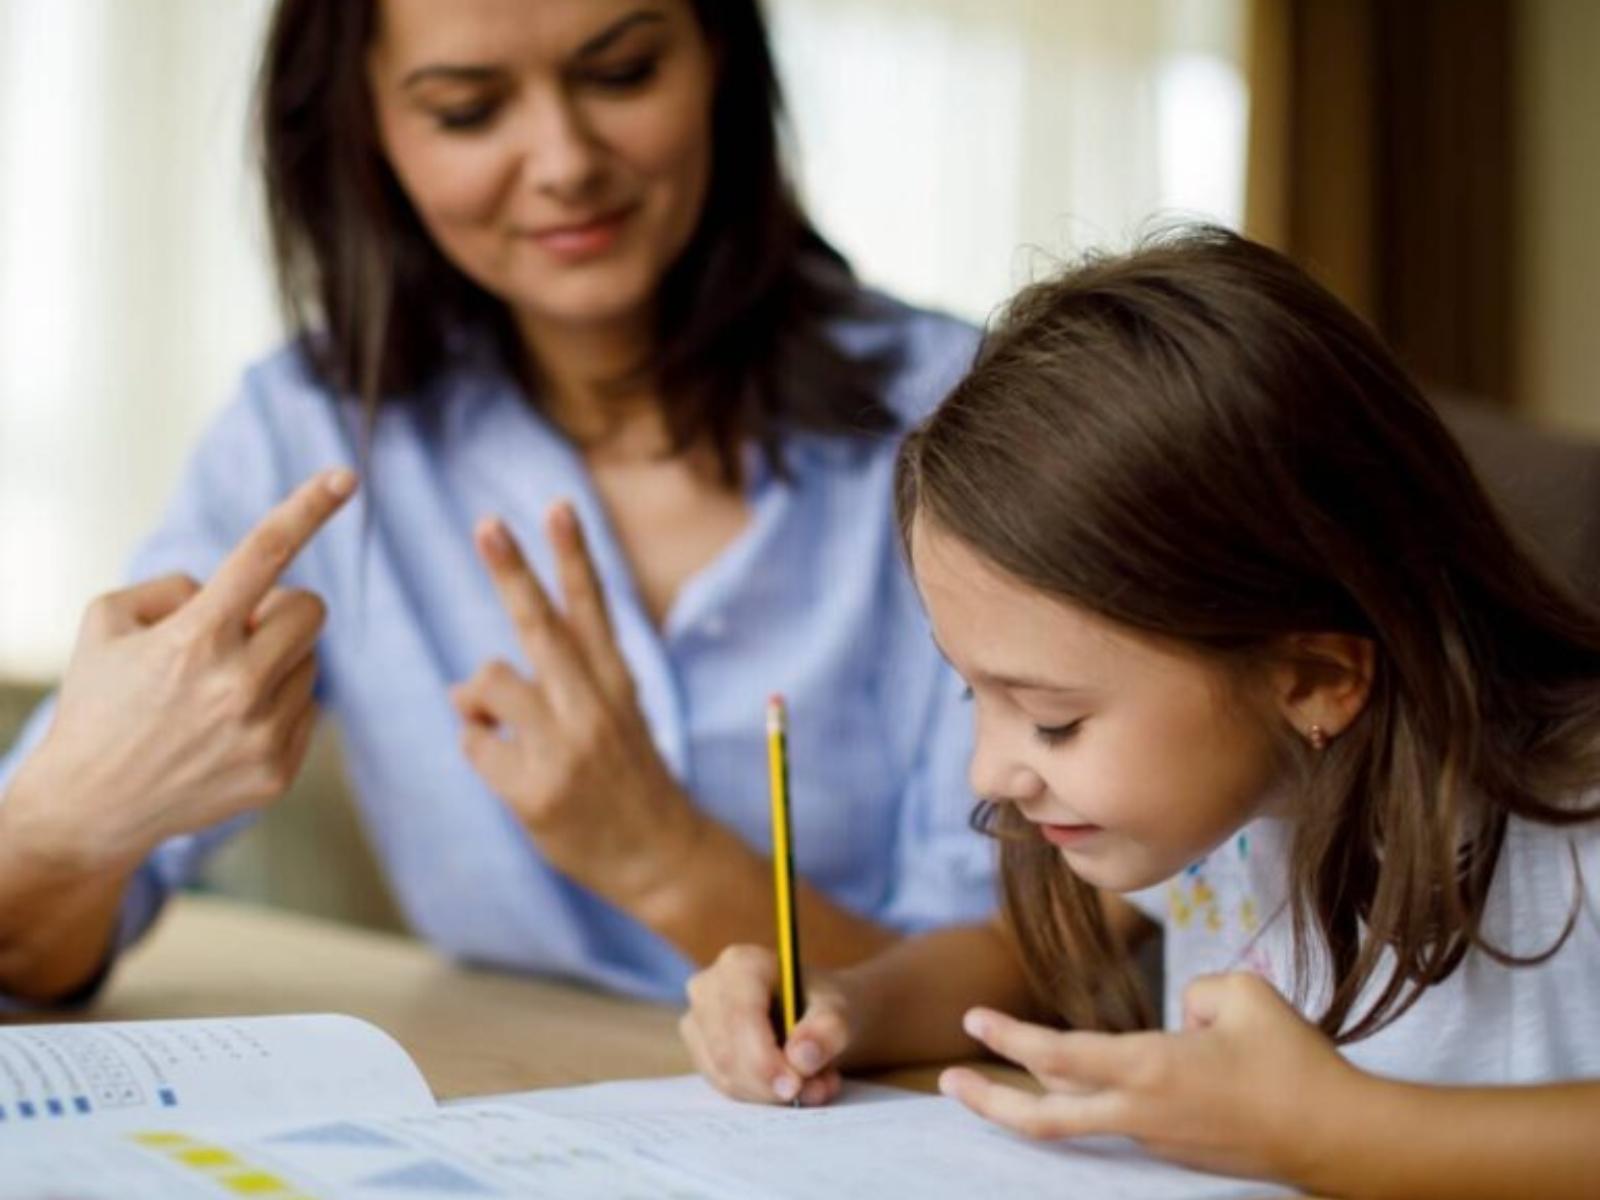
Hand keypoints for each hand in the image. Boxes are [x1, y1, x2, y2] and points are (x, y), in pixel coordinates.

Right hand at [1, 470, 355, 875]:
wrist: (89, 808)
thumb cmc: (98, 703)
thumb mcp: (107, 622)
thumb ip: (175, 588)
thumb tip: (233, 591)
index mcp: (194, 638)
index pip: (264, 554)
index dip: (308, 508)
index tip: (344, 476)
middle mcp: (236, 685)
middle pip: (310, 610)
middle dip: (281, 610)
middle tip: (239, 632)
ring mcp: (262, 733)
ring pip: (310, 661)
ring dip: (275, 662)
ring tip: (216, 693)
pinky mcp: (279, 771)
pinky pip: (307, 708)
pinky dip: (277, 706)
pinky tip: (226, 729)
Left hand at [451, 502, 704, 908]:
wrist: (661, 858)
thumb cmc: (627, 781)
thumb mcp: (613, 718)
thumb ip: (553, 688)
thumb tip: (463, 688)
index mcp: (616, 683)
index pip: (592, 608)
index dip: (573, 555)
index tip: (558, 505)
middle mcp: (593, 708)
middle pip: (541, 627)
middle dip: (512, 572)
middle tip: (487, 525)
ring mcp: (565, 749)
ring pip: (487, 682)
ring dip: (476, 697)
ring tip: (496, 723)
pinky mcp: (534, 791)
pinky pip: (473, 745)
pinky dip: (480, 750)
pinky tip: (508, 772)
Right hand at [681, 944, 853, 1106]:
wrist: (815, 1013)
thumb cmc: (822, 1004)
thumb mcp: (840, 1012)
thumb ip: (827, 1031)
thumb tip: (801, 1057)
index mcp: (741, 963)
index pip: (740, 1016)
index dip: (763, 1058)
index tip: (794, 1087)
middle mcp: (708, 987)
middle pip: (727, 1052)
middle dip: (769, 1083)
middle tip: (812, 1092)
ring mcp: (697, 1020)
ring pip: (724, 1075)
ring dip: (769, 1094)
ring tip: (815, 1085)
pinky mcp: (700, 1051)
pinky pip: (724, 1086)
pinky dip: (760, 1097)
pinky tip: (792, 1086)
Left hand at [940, 972, 1367, 1184]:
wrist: (1337, 1137)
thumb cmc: (1292, 1060)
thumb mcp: (1241, 994)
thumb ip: (1195, 992)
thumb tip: (1179, 1018)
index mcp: (1148, 1069)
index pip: (1058, 1054)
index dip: (1009, 1038)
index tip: (971, 1019)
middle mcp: (1141, 1112)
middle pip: (1045, 1117)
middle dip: (990, 1102)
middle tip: (946, 1083)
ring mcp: (1157, 1139)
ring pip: (1082, 1114)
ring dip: (1043, 1094)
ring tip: (1008, 1074)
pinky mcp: (1177, 1153)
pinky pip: (1121, 1117)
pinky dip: (1096, 1097)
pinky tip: (1090, 1077)